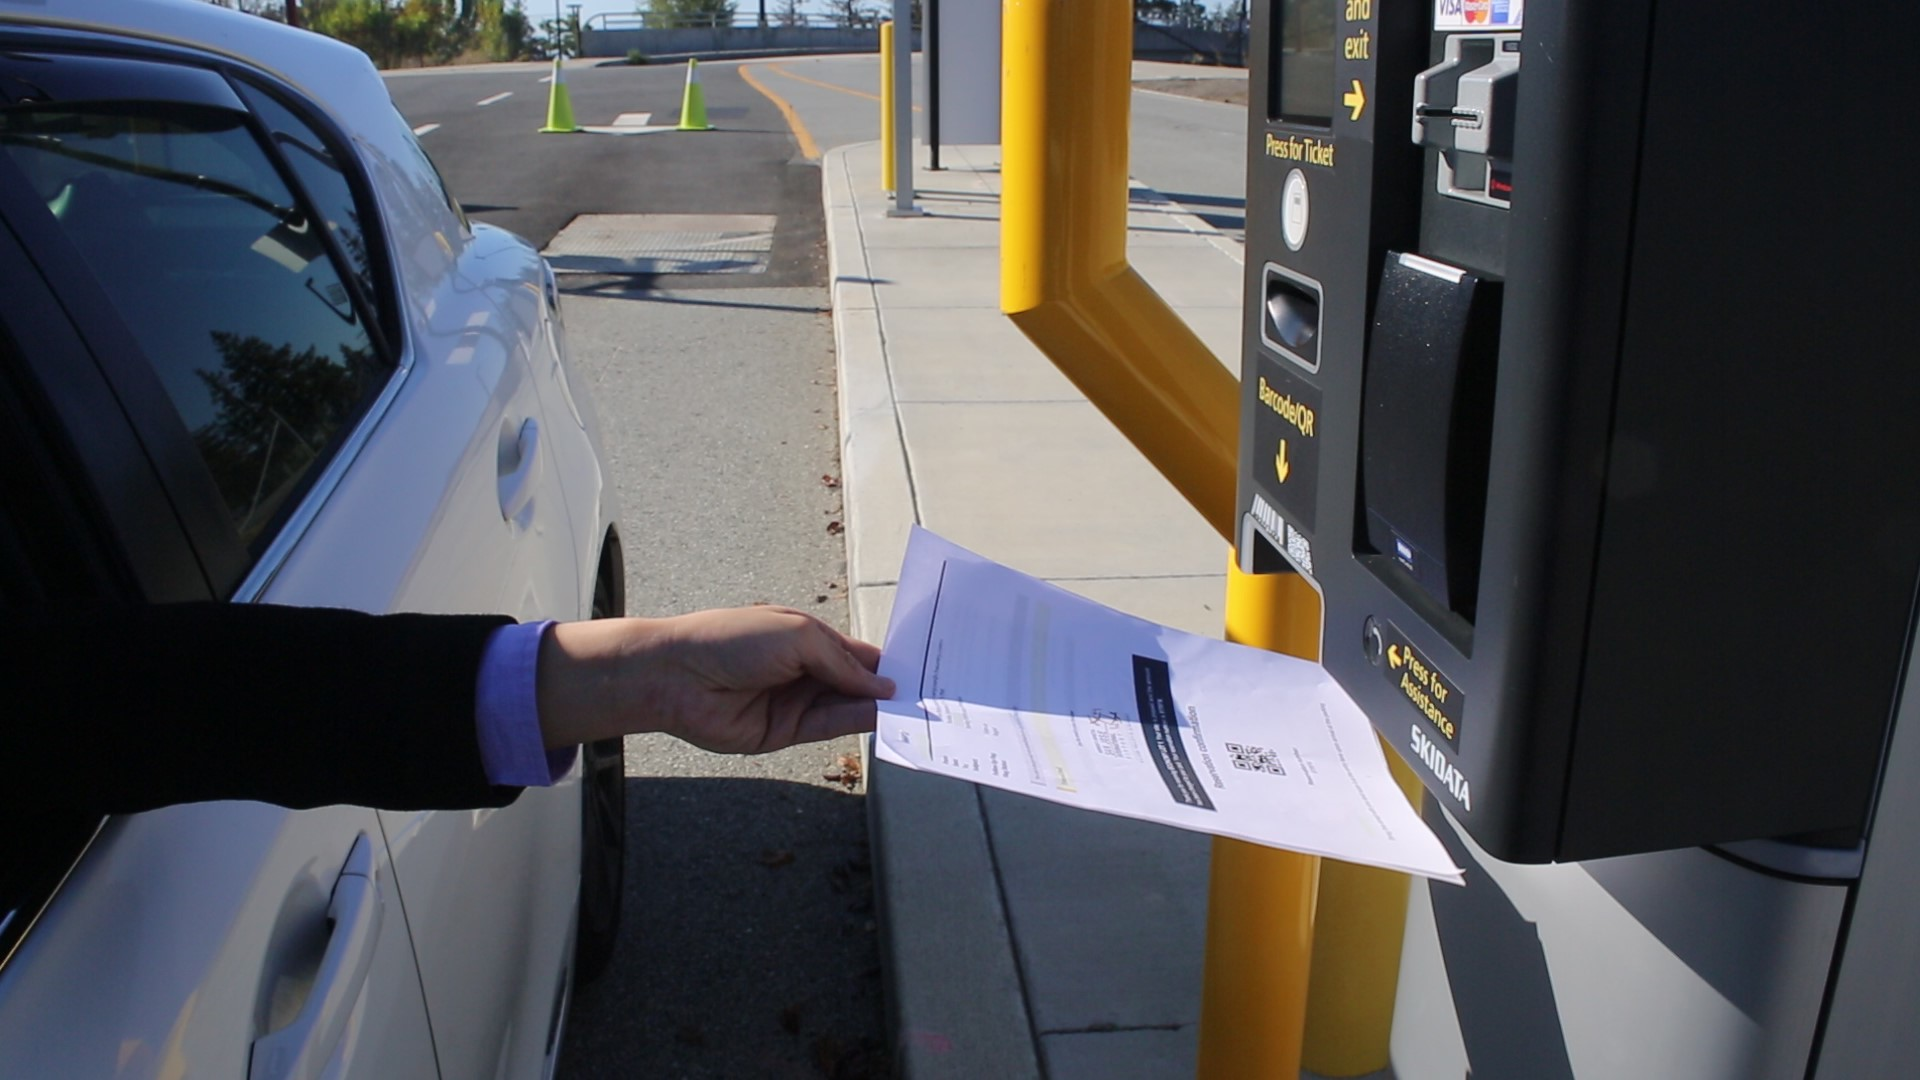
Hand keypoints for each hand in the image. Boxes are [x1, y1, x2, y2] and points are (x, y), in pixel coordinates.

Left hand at [535, 607, 894, 753]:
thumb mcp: (798, 636)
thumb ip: (842, 662)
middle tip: (930, 693)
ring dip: (878, 707)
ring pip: (847, 707)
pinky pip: (830, 727)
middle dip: (888, 687)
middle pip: (857, 683)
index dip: (887, 660)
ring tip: (914, 707)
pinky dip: (857, 724)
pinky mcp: (787, 731)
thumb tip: (880, 685)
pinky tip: (882, 717)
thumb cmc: (732, 639)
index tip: (923, 667)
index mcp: (808, 638)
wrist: (678, 676)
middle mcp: (805, 670)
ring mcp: (796, 701)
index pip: (857, 652)